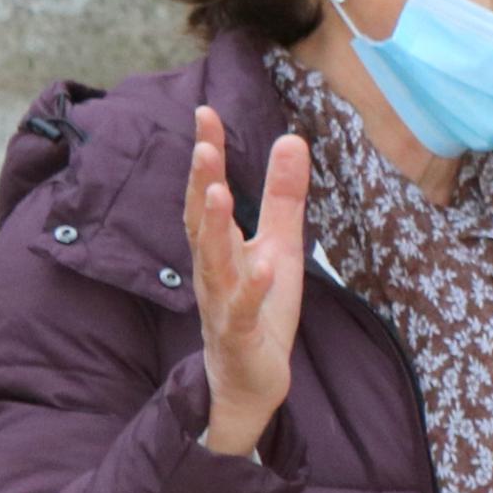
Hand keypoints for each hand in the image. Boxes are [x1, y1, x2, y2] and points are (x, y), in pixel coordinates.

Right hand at [184, 107, 308, 457]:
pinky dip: (252, 289)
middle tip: (204, 145)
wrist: (251, 380)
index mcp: (221, 246)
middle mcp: (212, 270)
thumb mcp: (280, 246)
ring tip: (218, 194)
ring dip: (215, 229)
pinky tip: (265, 268)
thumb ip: (283, 197)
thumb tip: (291, 139)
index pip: (207, 193)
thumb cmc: (260, 308)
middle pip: (201, 223)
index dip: (207, 154)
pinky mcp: (238, 335)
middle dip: (201, 184)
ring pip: (213, 264)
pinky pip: (241, 311)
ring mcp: (221, 303)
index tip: (205, 112)